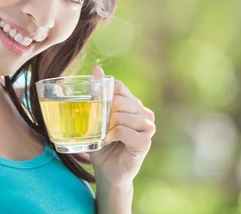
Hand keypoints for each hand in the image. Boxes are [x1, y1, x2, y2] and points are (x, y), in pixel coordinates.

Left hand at [89, 66, 155, 186]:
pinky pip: (125, 131)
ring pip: (122, 115)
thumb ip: (97, 94)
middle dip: (104, 112)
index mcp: (133, 103)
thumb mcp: (96, 118)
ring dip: (107, 126)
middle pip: (120, 100)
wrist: (108, 172)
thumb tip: (96, 68)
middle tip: (96, 125)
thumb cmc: (103, 144)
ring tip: (102, 135)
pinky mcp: (145, 142)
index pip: (118, 86)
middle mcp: (143, 112)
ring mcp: (147, 127)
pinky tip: (107, 141)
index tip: (93, 106)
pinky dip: (112, 136)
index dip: (103, 93)